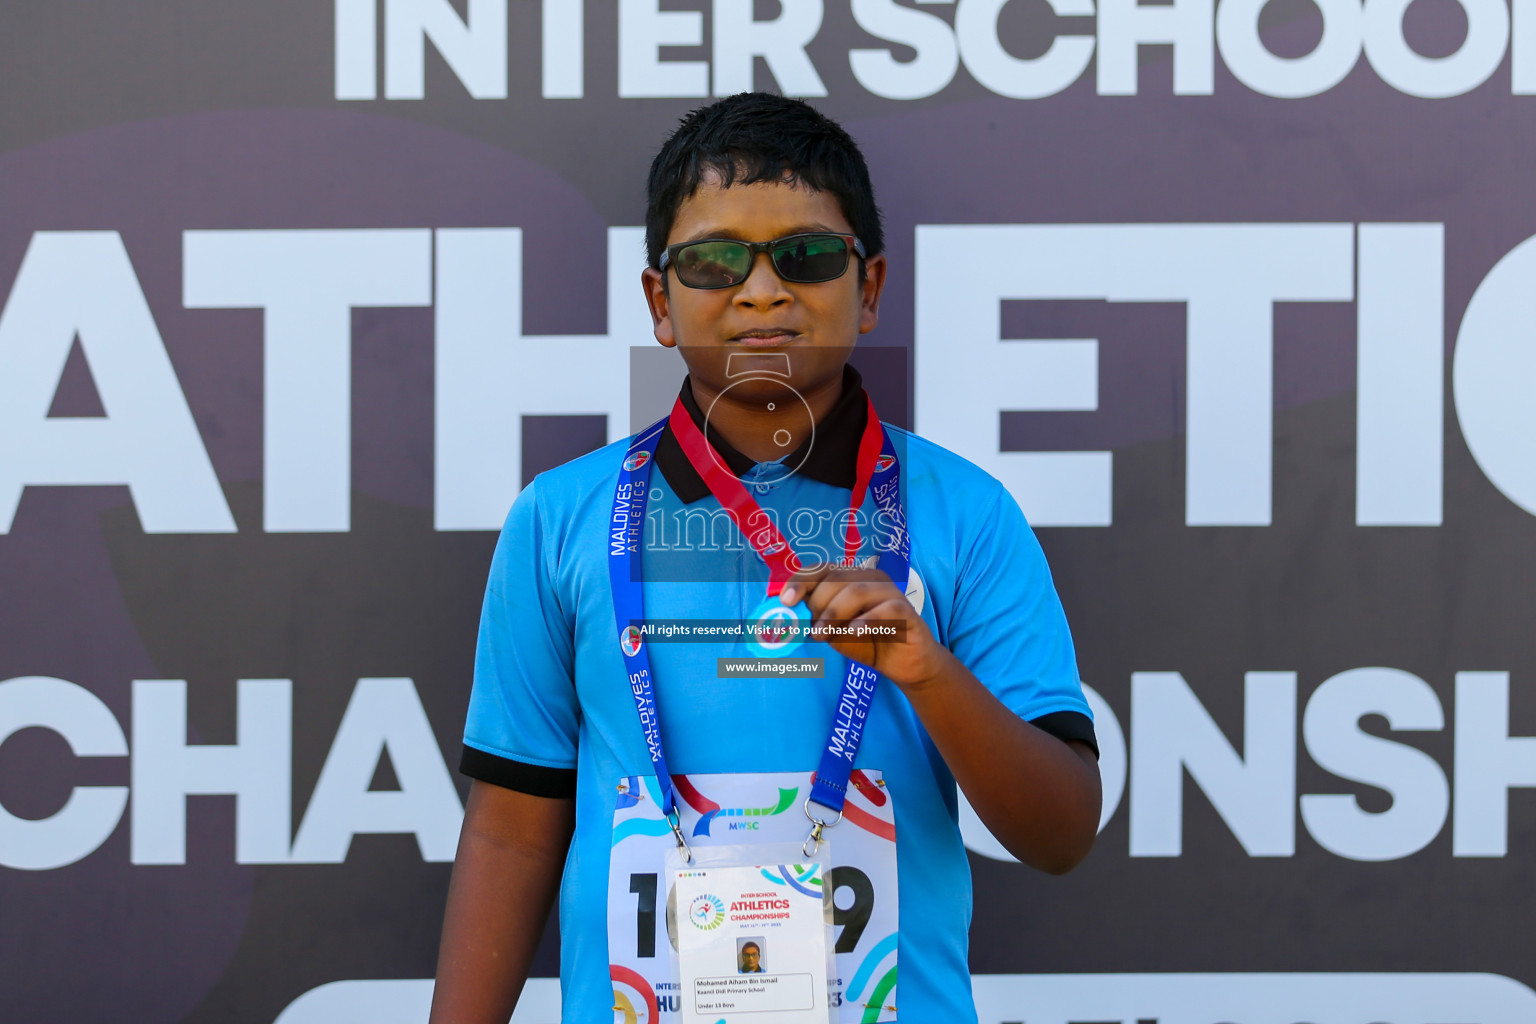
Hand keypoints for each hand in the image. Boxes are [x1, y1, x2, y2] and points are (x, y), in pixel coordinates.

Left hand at [778, 563, 951, 691]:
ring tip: (823, 635)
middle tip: (813, 631)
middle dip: (818, 604)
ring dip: (834, 613)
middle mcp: (870, 578)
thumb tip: (788, 614)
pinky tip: (853, 632)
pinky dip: (865, 621)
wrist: (904, 664)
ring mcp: (890, 592)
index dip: (800, 581)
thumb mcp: (835, 631)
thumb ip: (815, 619)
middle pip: (835, 579)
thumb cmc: (867, 643)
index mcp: (851, 577)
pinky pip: (885, 609)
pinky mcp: (907, 610)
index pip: (820, 569)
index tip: (785, 600)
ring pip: (856, 591)